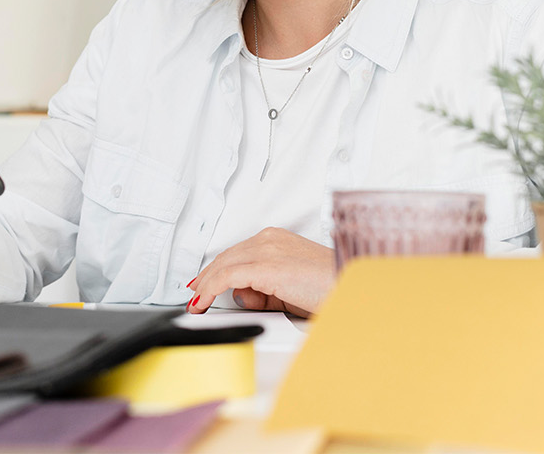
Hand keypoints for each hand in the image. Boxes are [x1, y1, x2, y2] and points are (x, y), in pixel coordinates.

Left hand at [185, 227, 335, 317]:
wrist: (349, 288)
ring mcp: (267, 251)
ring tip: (197, 303)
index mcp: (276, 239)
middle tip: (194, 295)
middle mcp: (269, 240)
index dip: (215, 270)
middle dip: (206, 278)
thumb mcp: (287, 289)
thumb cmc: (327, 289)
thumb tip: (241, 295)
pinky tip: (203, 301)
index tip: (203, 283)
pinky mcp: (266, 267)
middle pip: (225, 258)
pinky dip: (210, 289)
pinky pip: (228, 277)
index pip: (236, 253)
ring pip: (223, 266)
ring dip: (206, 286)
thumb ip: (263, 290)